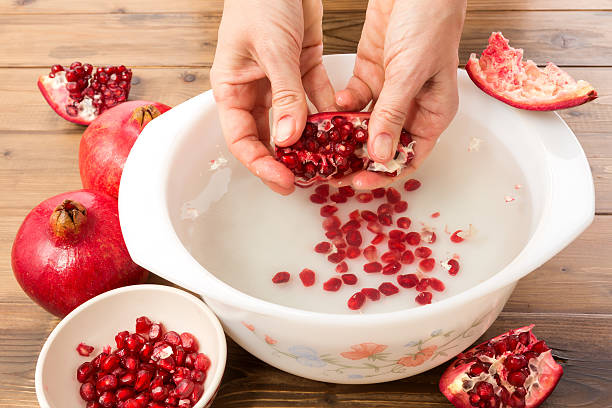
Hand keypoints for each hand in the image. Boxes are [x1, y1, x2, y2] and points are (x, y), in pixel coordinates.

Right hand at [211, 0, 336, 194]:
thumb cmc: (261, 0)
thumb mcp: (272, 48)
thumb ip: (284, 94)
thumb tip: (288, 138)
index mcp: (232, 87)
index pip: (242, 138)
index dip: (260, 164)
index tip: (284, 181)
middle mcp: (255, 88)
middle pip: (269, 136)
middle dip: (288, 160)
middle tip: (309, 180)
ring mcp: (280, 80)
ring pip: (294, 121)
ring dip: (312, 140)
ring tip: (331, 158)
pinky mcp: (303, 67)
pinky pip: (316, 97)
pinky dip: (329, 111)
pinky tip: (343, 125)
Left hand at [335, 0, 465, 189]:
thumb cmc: (429, 22)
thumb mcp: (410, 72)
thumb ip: (392, 114)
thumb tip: (378, 156)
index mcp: (434, 112)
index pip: (409, 156)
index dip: (385, 174)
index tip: (359, 183)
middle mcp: (412, 107)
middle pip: (384, 145)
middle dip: (359, 160)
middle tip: (333, 171)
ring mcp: (390, 92)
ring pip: (365, 126)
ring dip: (346, 136)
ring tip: (324, 149)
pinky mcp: (371, 74)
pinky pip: (354, 101)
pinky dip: (343, 107)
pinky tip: (332, 109)